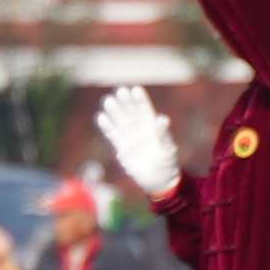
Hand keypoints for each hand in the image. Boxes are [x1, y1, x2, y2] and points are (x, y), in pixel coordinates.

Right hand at [95, 85, 181, 200]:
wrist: (158, 181)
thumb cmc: (167, 164)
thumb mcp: (167, 149)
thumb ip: (162, 135)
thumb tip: (163, 119)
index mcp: (152, 128)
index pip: (145, 110)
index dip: (140, 100)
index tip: (135, 89)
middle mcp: (140, 130)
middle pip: (131, 113)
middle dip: (125, 103)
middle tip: (120, 90)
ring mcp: (130, 139)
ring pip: (120, 122)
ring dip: (114, 112)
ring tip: (108, 101)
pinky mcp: (122, 149)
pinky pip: (113, 136)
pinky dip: (107, 127)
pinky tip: (101, 117)